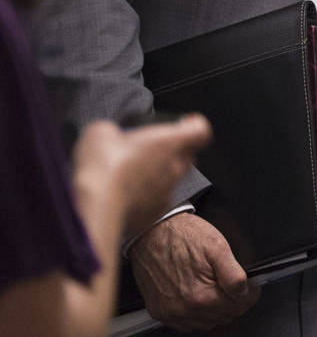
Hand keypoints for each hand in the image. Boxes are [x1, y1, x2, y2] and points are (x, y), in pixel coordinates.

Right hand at [70, 115, 210, 237]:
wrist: (96, 206)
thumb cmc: (103, 165)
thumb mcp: (101, 131)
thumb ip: (113, 130)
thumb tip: (109, 135)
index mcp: (171, 143)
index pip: (201, 131)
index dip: (194, 125)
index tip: (184, 123)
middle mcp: (176, 168)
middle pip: (188, 156)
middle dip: (173, 152)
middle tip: (149, 151)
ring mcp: (168, 193)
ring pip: (172, 180)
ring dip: (158, 176)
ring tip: (132, 175)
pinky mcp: (155, 214)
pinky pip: (156, 202)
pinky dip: (145, 198)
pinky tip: (124, 196)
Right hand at [128, 210, 259, 330]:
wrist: (152, 231)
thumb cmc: (183, 236)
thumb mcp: (218, 248)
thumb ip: (234, 275)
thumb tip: (246, 292)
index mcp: (200, 296)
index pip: (238, 307)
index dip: (249, 294)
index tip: (251, 286)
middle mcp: (183, 310)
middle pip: (224, 317)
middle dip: (234, 302)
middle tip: (233, 285)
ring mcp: (169, 313)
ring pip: (207, 324)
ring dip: (217, 310)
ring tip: (216, 289)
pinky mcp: (159, 312)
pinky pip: (187, 325)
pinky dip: (198, 315)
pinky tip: (200, 298)